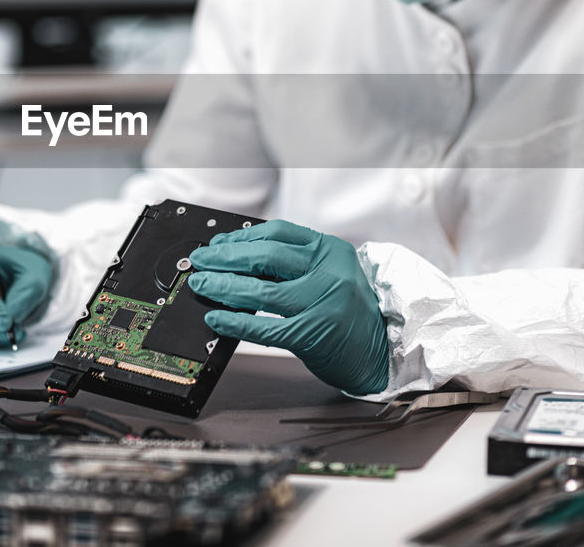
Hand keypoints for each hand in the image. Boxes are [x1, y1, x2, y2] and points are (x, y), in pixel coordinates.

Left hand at [187, 220, 388, 394]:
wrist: (383, 351)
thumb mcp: (332, 274)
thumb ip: (295, 264)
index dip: (242, 237)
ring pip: (261, 290)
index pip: (278, 233)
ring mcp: (322, 303)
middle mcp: (329, 272)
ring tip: (202, 283)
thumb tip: (240, 258)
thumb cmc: (351, 312)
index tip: (218, 243)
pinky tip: (216, 317)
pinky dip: (235, 321)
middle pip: (265, 256)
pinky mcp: (312, 334)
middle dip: (225, 257)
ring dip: (223, 285)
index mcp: (331, 250)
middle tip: (200, 261)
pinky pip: (264, 326)